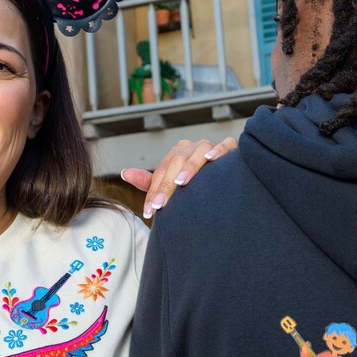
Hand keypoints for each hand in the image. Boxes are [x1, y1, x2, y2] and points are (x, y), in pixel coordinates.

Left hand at [120, 137, 237, 218]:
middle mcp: (193, 148)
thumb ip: (150, 182)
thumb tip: (124, 173)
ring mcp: (211, 146)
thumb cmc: (197, 186)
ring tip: (181, 183)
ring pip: (199, 152)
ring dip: (190, 167)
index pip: (162, 171)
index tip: (149, 212)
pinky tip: (211, 158)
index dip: (155, 191)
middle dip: (167, 185)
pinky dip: (219, 150)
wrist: (228, 183)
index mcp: (177, 154)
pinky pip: (227, 145)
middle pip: (177, 162)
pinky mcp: (232, 148)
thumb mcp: (171, 185)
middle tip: (160, 205)